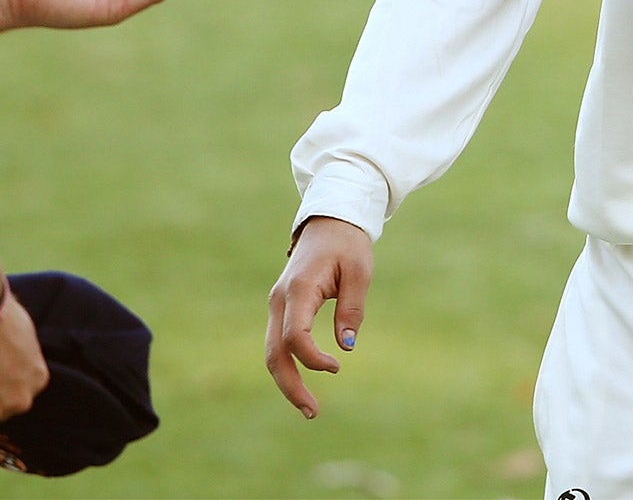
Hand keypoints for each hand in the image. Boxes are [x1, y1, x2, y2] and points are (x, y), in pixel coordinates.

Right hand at [265, 217, 371, 418]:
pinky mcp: (282, 307)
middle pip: (274, 353)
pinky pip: (279, 342)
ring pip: (273, 351)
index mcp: (299, 289)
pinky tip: (303, 382)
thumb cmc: (347, 243)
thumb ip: (352, 307)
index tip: (338, 366)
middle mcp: (280, 299)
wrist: (330, 220)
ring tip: (309, 407)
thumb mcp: (359, 271)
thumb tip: (347, 345)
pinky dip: (289, 365)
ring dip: (288, 380)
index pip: (295, 336)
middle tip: (313, 412)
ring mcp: (277, 304)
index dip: (312, 359)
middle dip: (290, 386)